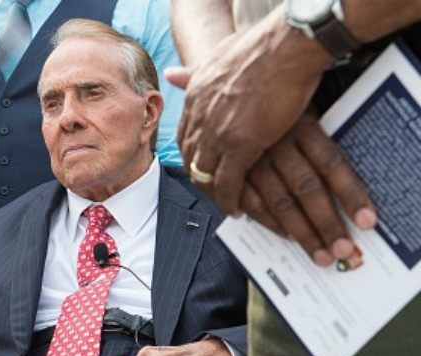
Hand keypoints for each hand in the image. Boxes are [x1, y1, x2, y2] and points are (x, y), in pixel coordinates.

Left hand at [168, 8, 332, 214]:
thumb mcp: (216, 58)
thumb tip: (171, 74)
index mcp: (194, 97)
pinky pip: (226, 184)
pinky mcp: (240, 146)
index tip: (199, 165)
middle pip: (190, 158)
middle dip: (198, 178)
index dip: (190, 155)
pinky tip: (235, 208)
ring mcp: (217, 133)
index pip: (183, 136)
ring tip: (222, 204)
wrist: (286, 45)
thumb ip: (193, 72)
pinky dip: (228, 200)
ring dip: (211, 194)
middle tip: (210, 191)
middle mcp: (199, 117)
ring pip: (204, 175)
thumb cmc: (261, 46)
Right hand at [242, 112, 376, 265]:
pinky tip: (284, 235)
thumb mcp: (303, 111)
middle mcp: (278, 143)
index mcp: (302, 126)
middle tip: (340, 250)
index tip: (365, 220)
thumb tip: (340, 182)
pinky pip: (251, 202)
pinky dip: (267, 221)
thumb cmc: (274, 103)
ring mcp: (254, 159)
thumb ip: (317, 142)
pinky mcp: (235, 170)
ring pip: (280, 201)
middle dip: (326, 223)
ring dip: (300, 231)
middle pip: (307, 188)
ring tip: (317, 253)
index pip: (332, 164)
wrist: (231, 87)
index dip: (350, 193)